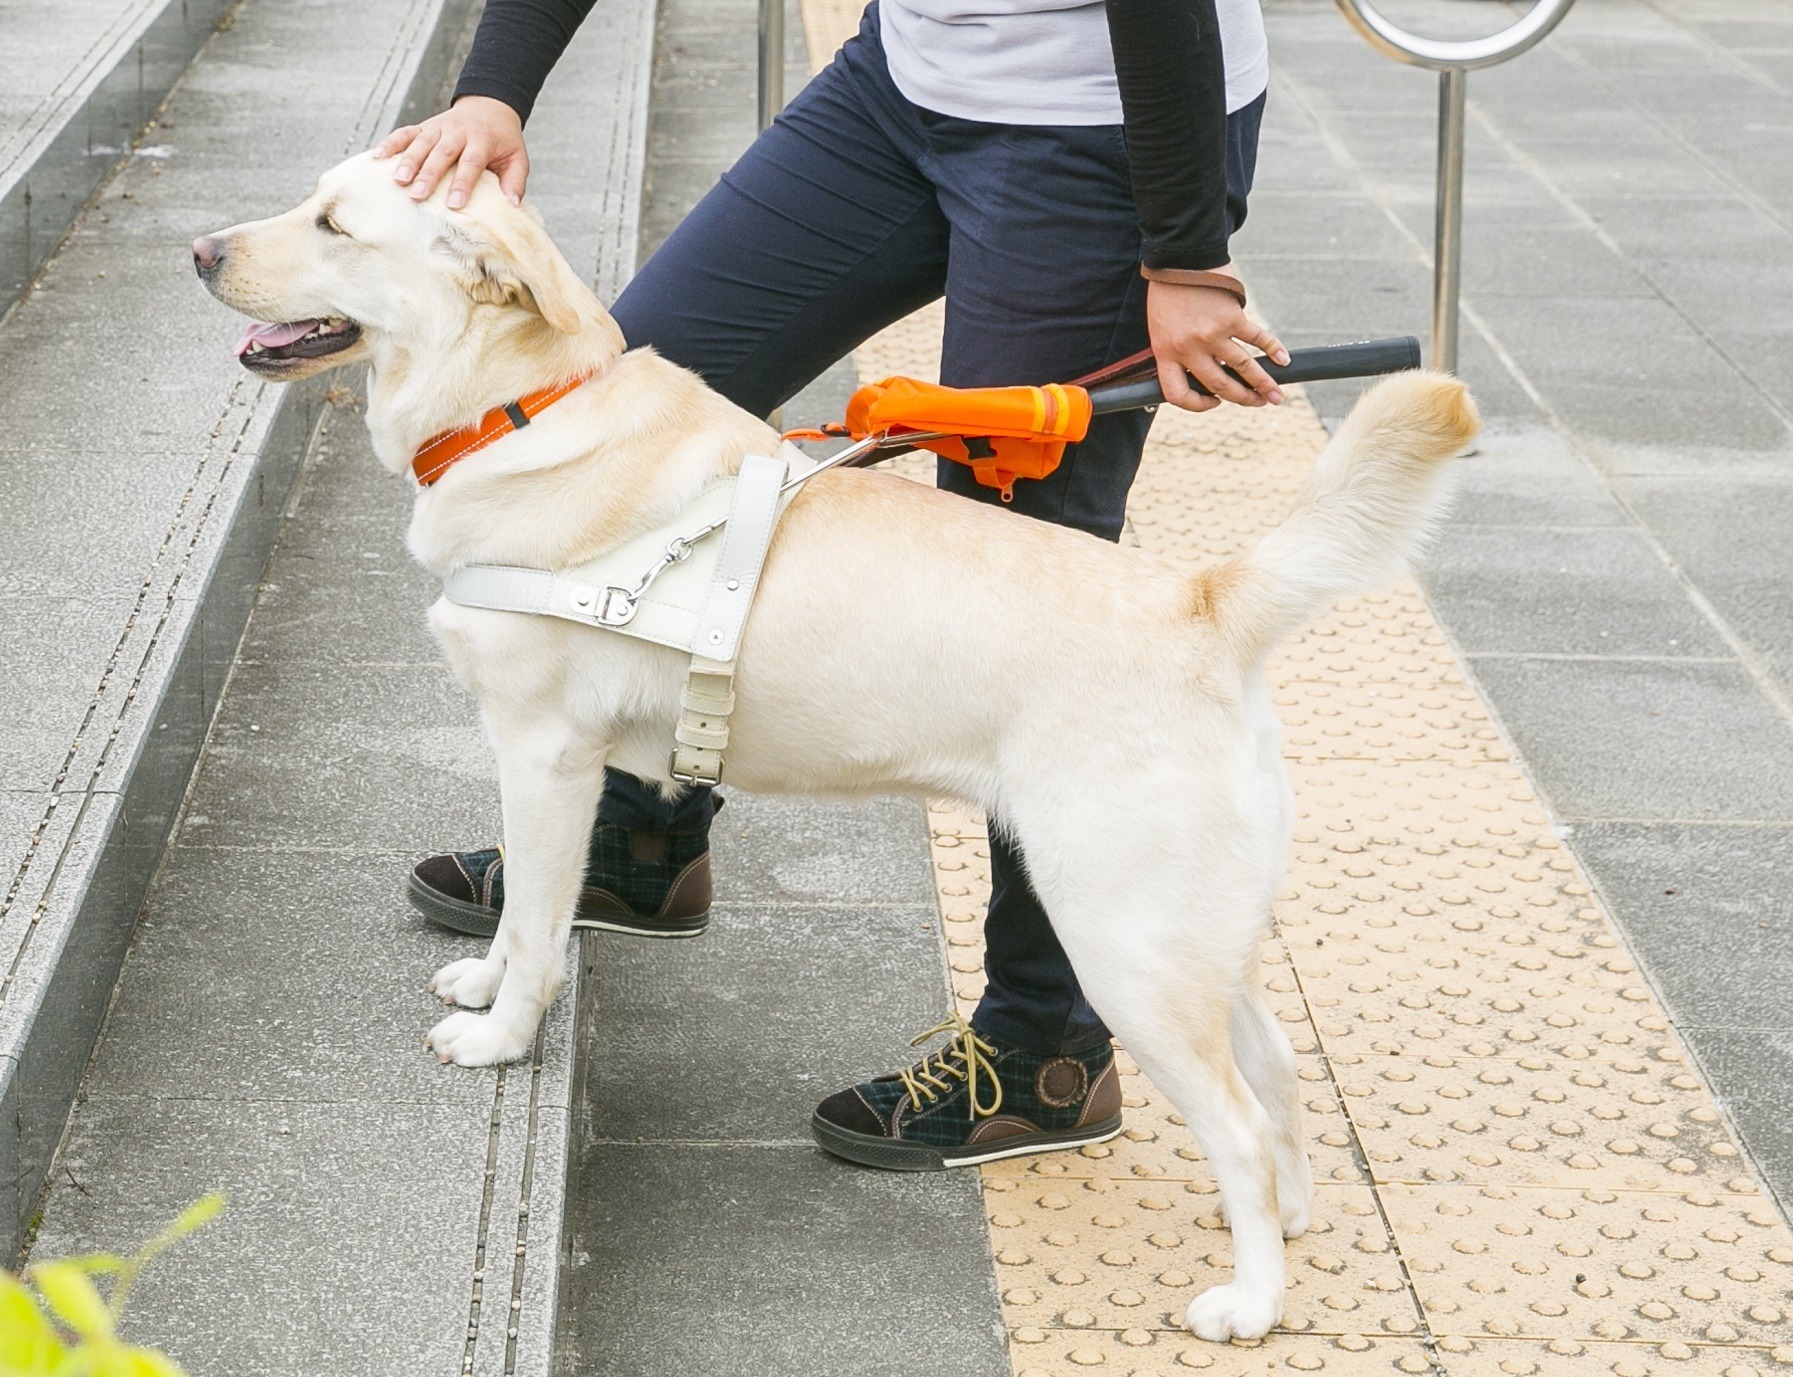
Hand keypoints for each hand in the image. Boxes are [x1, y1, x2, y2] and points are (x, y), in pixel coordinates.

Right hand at [373, 96, 529, 208]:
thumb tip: (512, 205)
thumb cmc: (503, 140)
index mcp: (482, 140)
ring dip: (408, 161)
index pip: (471, 163)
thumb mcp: (517, 158)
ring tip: (397, 180)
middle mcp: (458, 131)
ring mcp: (439, 127)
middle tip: (417, 195)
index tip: (454, 203)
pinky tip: (377, 156)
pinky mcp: (425, 126)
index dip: (462, 183)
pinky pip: (405, 132)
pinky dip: (391, 142)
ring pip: (421, 142)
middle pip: (442, 153)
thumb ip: (515, 181)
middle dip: (429, 174)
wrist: (490, 106)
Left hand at [1145, 269, 1289, 412]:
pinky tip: (1283, 359)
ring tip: (1276, 394)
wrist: (1179, 258)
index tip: (1214, 402)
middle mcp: (1190, 347)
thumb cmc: (1168, 294)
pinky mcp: (1232, 316)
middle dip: (1242, 398)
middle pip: (1219, 384)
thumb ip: (1180, 353)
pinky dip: (1273, 349)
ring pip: (1243, 366)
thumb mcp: (1161, 329)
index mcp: (1166, 352)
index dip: (1196, 405)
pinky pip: (1257, 338)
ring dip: (1263, 383)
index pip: (1178, 393)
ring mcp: (1213, 333)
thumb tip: (1211, 370)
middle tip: (1259, 403)